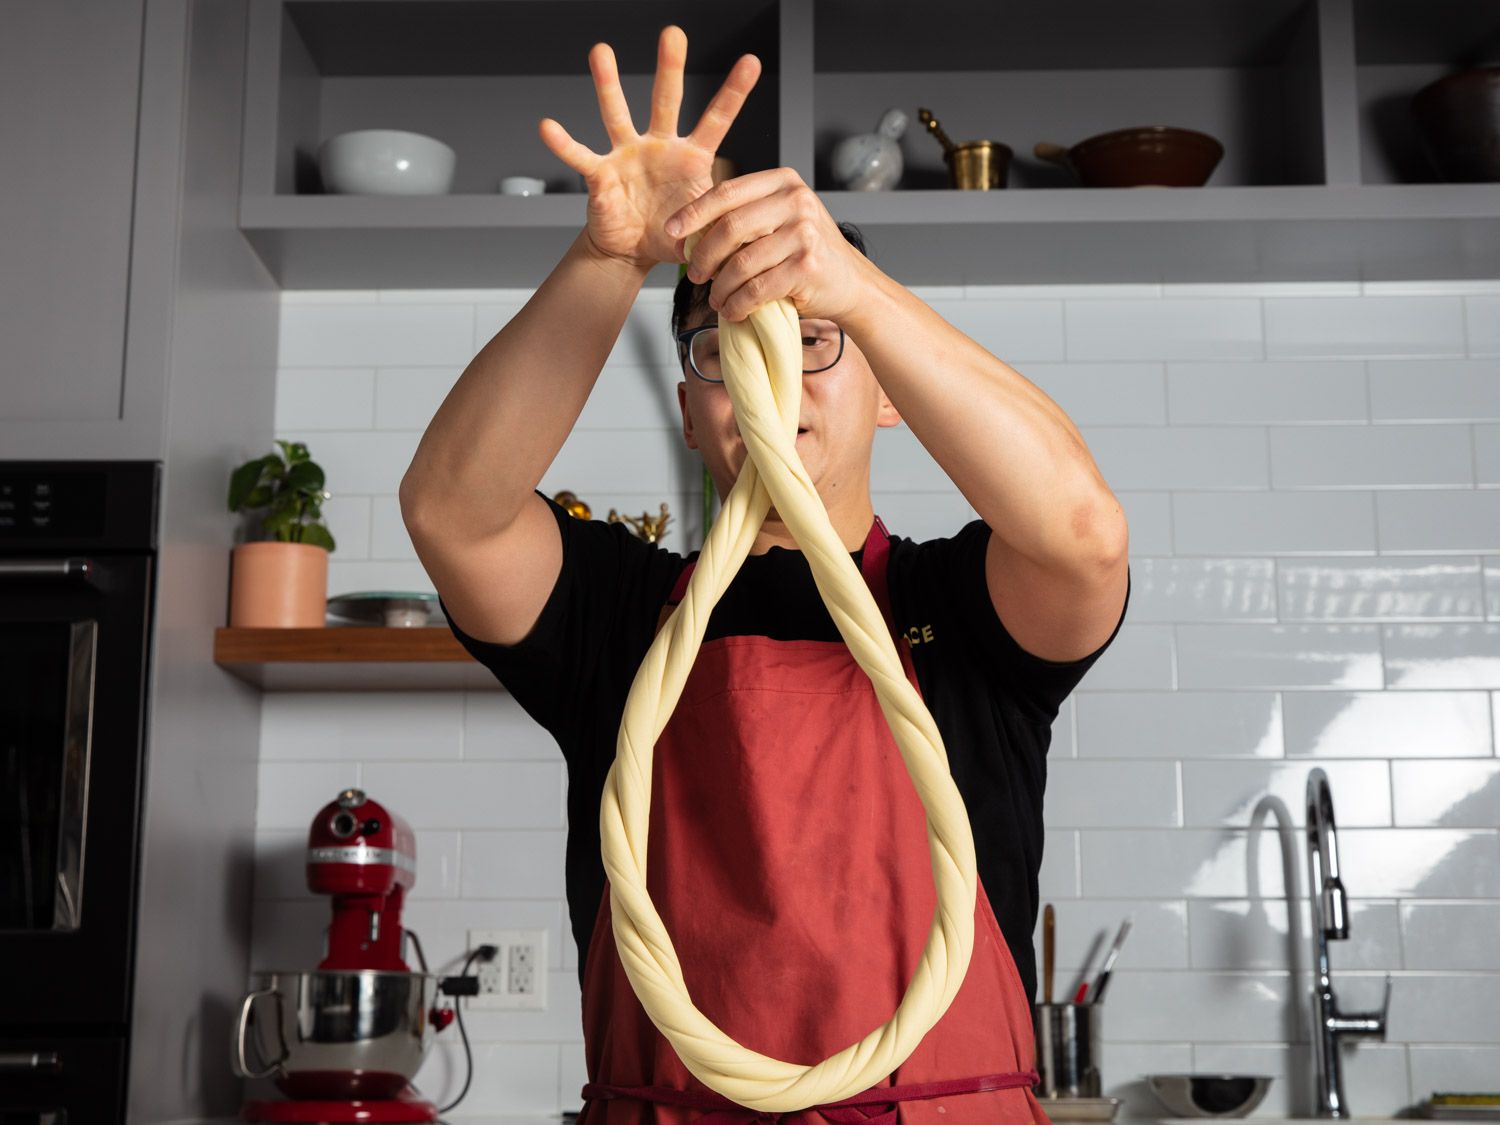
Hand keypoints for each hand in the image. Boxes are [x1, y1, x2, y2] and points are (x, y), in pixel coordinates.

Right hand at [539, 26, 760, 270]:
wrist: (632, 252)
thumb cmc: (670, 236)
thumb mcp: (705, 232)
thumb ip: (723, 225)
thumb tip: (753, 234)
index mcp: (690, 157)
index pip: (716, 120)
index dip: (733, 93)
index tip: (751, 61)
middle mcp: (658, 146)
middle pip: (666, 100)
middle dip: (670, 67)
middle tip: (674, 32)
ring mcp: (627, 155)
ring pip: (617, 114)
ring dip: (608, 84)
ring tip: (601, 51)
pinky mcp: (601, 176)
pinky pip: (581, 158)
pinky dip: (564, 144)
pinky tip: (548, 127)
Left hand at [666, 168, 873, 323]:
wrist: (852, 283)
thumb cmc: (806, 252)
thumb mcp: (780, 220)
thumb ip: (743, 218)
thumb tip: (687, 236)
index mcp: (783, 182)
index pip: (727, 192)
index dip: (694, 213)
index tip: (671, 232)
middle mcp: (796, 202)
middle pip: (730, 228)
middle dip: (704, 256)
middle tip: (694, 274)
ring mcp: (804, 234)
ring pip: (741, 263)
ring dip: (720, 287)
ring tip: (716, 299)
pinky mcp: (806, 267)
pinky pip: (756, 289)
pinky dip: (737, 304)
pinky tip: (733, 310)